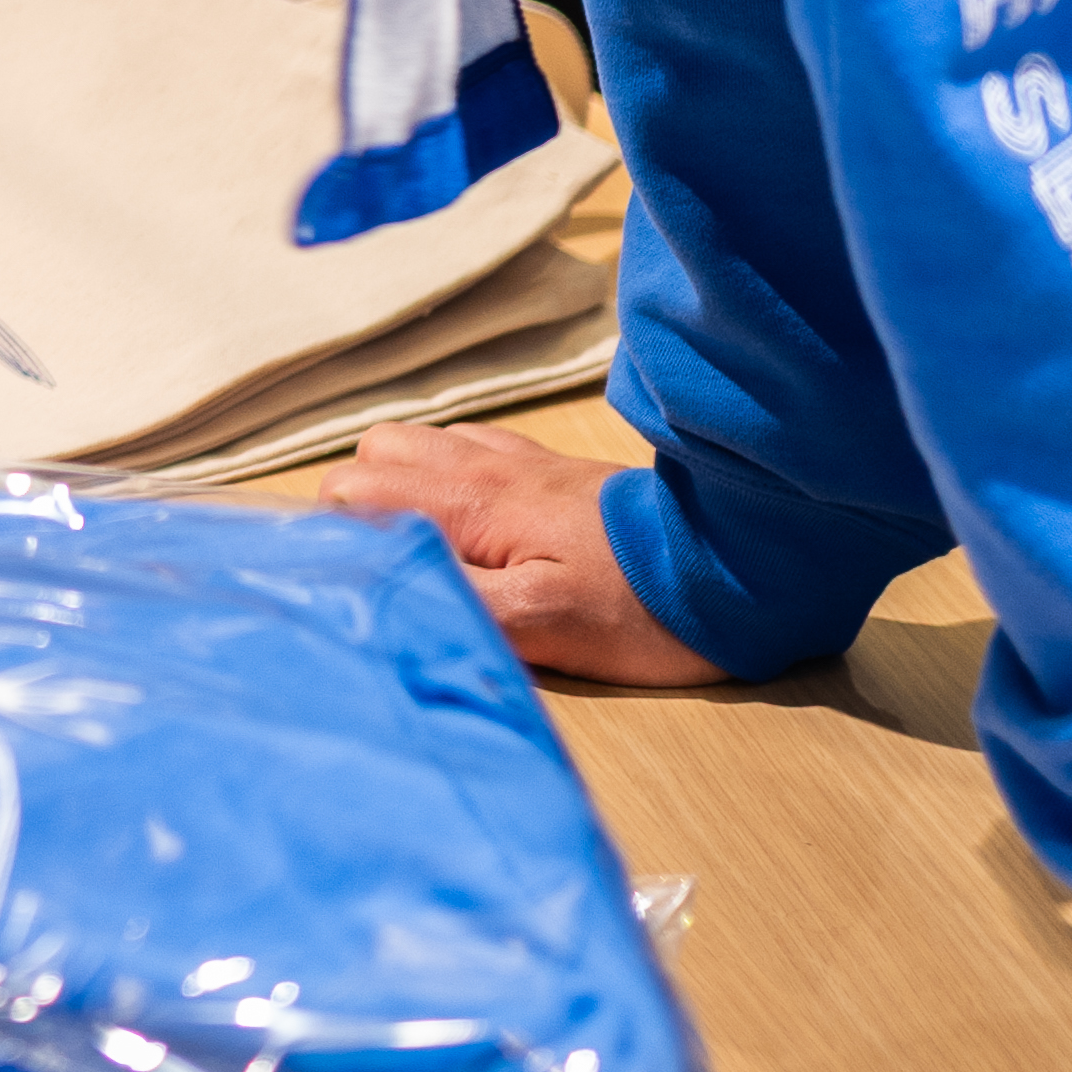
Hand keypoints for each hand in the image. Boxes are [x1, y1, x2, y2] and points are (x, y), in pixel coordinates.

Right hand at [317, 416, 723, 688]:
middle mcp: (479, 464)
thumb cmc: (635, 608)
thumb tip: (369, 583)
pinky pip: (464, 447)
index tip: (360, 590)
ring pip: (412, 446)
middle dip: (359, 513)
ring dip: (399, 492)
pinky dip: (446, 478)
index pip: (347, 493)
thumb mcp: (538, 625)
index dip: (337, 540)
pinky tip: (474, 526)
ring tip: (426, 553)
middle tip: (396, 576)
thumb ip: (446, 595)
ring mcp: (514, 460)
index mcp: (466, 502)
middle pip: (368, 460)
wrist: (733, 567)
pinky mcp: (546, 468)